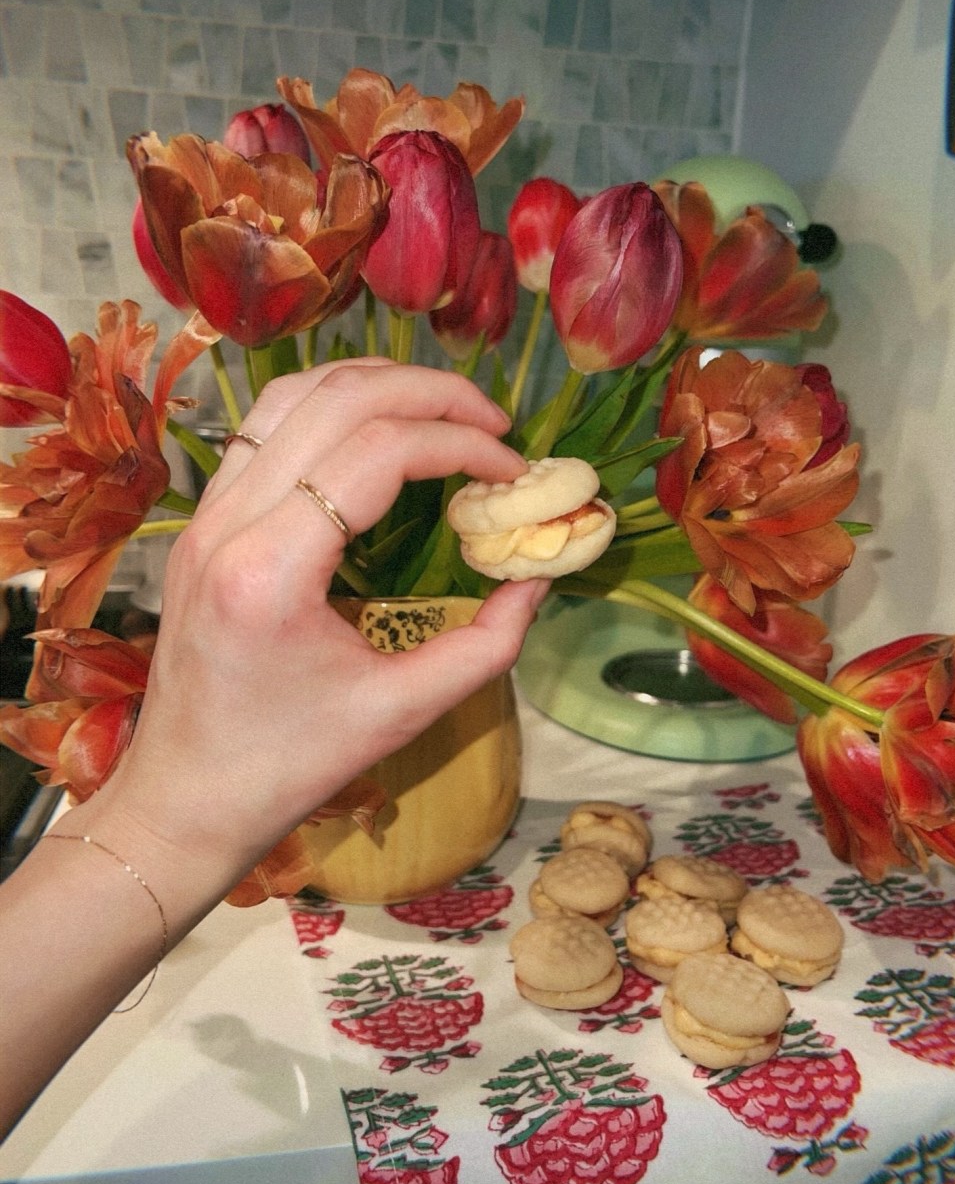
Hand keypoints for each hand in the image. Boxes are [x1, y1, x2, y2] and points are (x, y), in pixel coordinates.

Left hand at [86, 361, 547, 900]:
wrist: (185, 799)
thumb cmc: (290, 768)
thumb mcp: (402, 713)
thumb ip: (486, 645)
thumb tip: (539, 578)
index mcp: (272, 570)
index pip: (380, 452)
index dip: (462, 443)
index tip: (513, 471)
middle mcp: (227, 523)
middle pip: (339, 400)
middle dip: (432, 394)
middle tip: (495, 423)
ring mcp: (204, 516)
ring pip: (293, 394)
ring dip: (378, 385)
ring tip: (443, 409)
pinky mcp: (200, 522)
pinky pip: (266, 426)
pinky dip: (330, 406)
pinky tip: (375, 427)